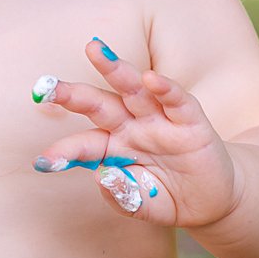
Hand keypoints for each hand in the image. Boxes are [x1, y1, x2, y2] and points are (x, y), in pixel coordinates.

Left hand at [32, 38, 241, 229]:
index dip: (65, 152)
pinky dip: (165, 88)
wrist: (214, 201)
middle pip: (100, 104)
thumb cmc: (170, 197)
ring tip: (95, 51)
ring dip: (115, 69)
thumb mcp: (143, 206)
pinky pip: (176, 100)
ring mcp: (160, 121)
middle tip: (48, 86)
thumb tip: (102, 178)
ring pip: (133, 90)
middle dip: (74, 94)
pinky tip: (151, 78)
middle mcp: (132, 127)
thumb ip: (122, 197)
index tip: (44, 162)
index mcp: (114, 148)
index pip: (84, 144)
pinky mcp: (190, 121)